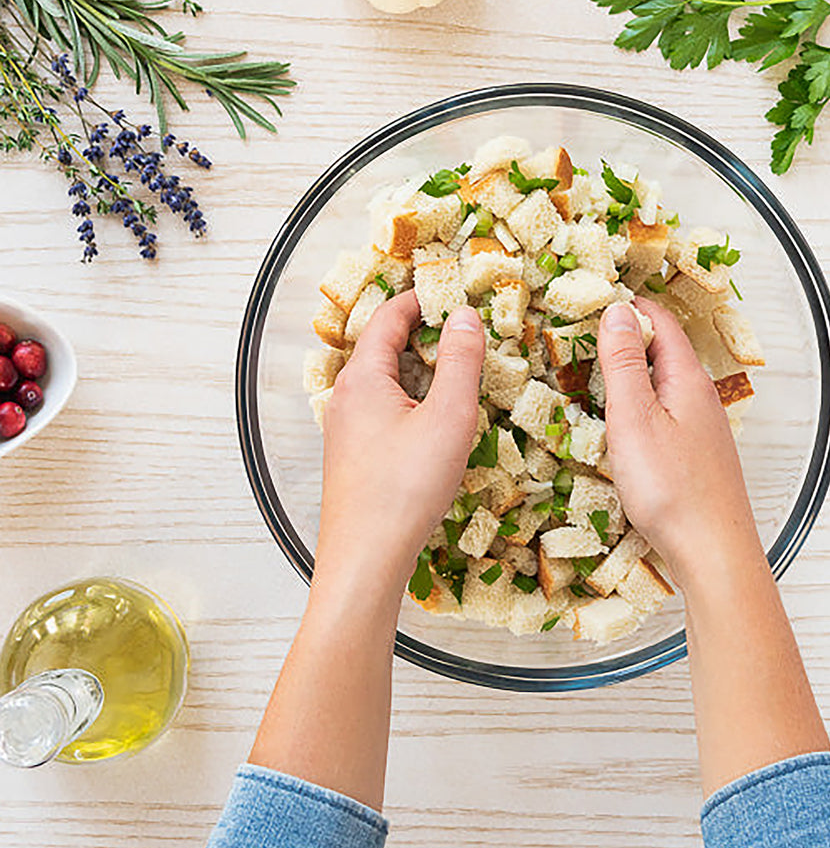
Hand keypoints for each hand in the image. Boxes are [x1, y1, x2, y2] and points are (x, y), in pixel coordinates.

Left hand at [315, 291, 484, 600]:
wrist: (365, 557)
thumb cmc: (404, 489)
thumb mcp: (448, 417)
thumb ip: (460, 361)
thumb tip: (465, 318)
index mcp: (362, 378)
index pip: (388, 317)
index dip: (419, 299)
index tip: (449, 290)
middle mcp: (345, 397)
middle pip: (381, 347)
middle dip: (420, 333)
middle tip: (460, 327)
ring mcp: (345, 428)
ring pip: (382, 382)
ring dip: (416, 369)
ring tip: (454, 370)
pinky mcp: (352, 455)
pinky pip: (381, 410)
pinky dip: (409, 399)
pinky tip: (433, 420)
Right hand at [597, 298, 760, 590]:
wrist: (713, 553)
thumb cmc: (672, 490)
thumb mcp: (634, 419)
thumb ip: (623, 364)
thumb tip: (617, 311)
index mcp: (687, 379)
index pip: (659, 320)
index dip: (626, 304)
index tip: (591, 299)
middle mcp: (700, 397)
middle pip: (663, 349)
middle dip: (625, 336)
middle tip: (581, 335)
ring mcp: (701, 427)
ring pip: (664, 383)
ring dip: (630, 373)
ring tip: (591, 375)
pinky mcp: (696, 455)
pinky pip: (665, 413)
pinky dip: (639, 405)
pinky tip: (620, 424)